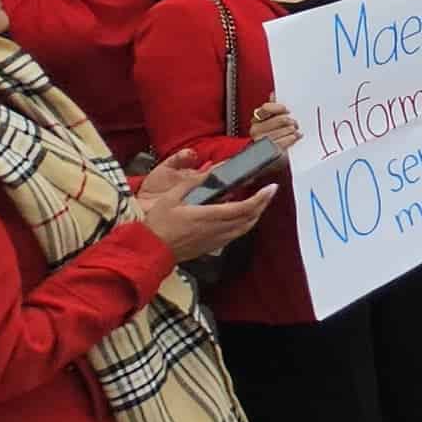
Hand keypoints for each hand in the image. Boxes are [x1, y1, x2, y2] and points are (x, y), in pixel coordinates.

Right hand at [134, 155, 268, 263]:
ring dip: (255, 215)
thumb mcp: (172, 197)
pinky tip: (241, 217)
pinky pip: (235, 235)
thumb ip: (194, 183)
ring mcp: (215, 241)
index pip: (244, 207)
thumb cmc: (158, 224)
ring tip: (259, 202)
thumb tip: (213, 171)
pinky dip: (244, 224)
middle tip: (269, 192)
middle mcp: (217, 230)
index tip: (271, 188)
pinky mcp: (211, 247)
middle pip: (249, 218)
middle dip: (263, 204)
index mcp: (209, 216)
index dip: (261, 198)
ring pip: (245, 228)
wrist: (150, 250)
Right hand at [248, 97, 302, 152]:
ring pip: (284, 130)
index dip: (279, 108)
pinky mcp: (269, 150)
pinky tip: (294, 137)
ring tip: (294, 131)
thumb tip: (273, 94)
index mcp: (256, 119)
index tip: (287, 110)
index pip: (266, 108)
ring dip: (292, 130)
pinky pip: (284, 141)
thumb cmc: (271, 135)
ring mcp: (261, 140)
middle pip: (280, 119)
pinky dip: (291, 139)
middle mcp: (256, 129)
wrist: (268, 154)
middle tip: (295, 123)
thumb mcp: (271, 120)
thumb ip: (272, 108)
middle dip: (291, 121)